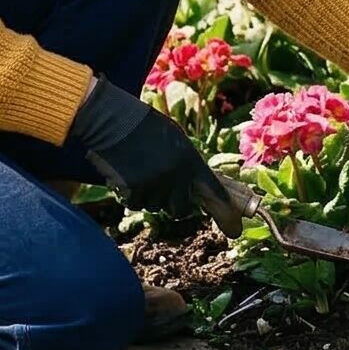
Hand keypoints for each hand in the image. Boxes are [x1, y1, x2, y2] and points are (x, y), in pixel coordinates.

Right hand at [66, 77, 244, 235]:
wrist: (113, 119)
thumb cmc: (146, 128)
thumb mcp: (176, 141)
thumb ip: (189, 166)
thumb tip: (200, 191)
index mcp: (190, 160)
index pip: (214, 193)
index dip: (226, 214)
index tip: (235, 230)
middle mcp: (175, 175)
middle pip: (179, 210)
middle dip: (172, 203)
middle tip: (161, 184)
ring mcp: (154, 183)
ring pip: (154, 207)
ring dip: (148, 196)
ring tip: (140, 169)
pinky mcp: (132, 189)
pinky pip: (134, 204)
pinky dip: (130, 194)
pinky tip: (127, 173)